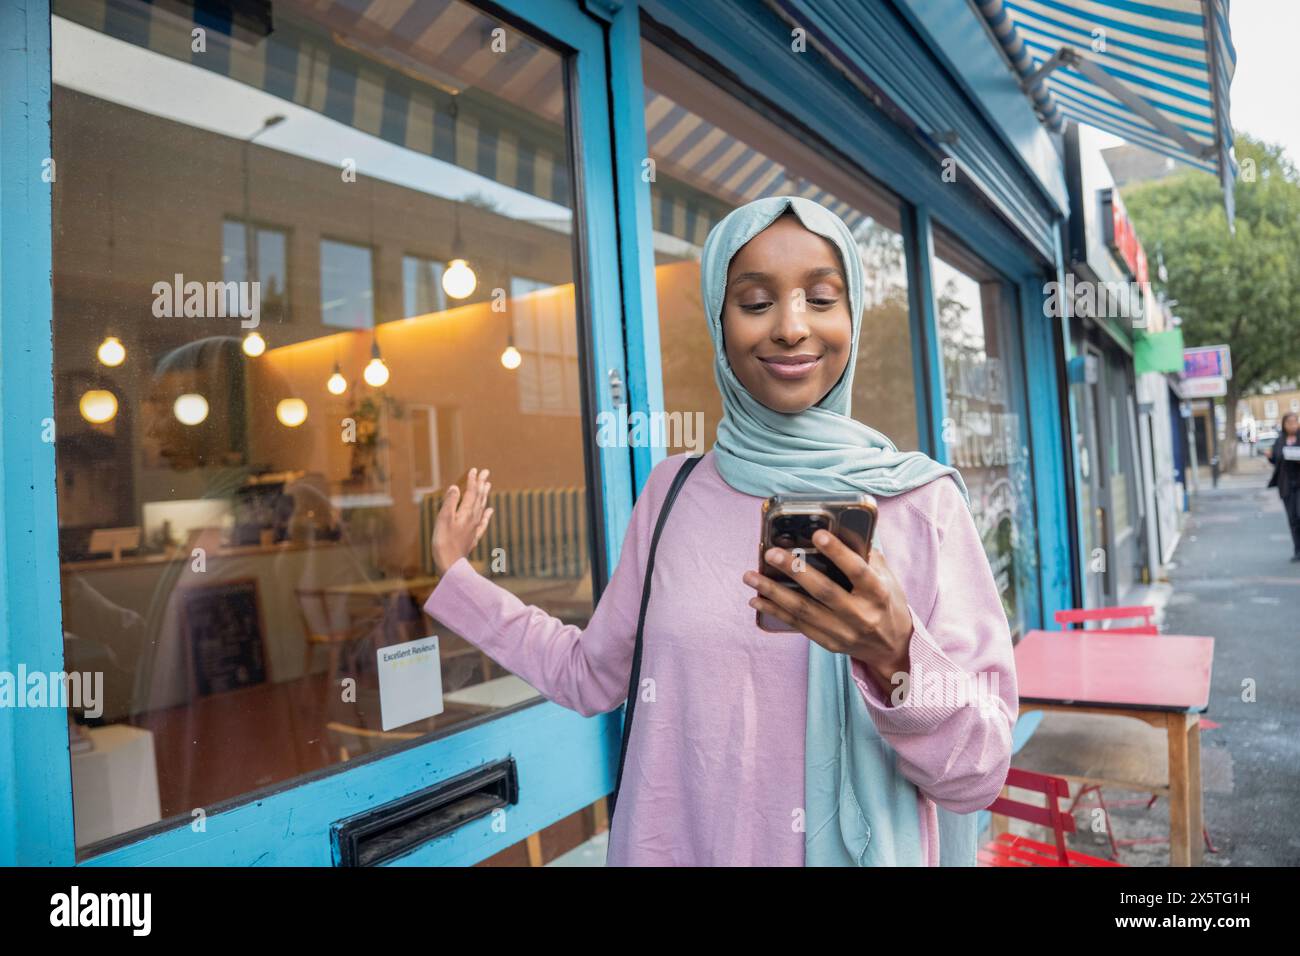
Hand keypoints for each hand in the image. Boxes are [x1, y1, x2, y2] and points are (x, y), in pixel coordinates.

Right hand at [432, 467, 493, 575]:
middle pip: (479, 498)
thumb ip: (450, 502)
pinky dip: (487, 514)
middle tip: (486, 472)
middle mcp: (473, 519)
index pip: (471, 493)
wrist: (450, 564)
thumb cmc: (444, 541)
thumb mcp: (443, 519)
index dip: (473, 481)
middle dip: (482, 485)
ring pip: (482, 508)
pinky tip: (490, 511)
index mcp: (466, 513)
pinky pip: (483, 522)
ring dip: (485, 496)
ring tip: (488, 485)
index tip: (474, 470)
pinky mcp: (472, 537)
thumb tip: (456, 487)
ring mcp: (474, 528)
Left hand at [742, 530, 913, 694]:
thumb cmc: (887, 603)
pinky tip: (756, 599)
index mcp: (878, 594)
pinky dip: (774, 611)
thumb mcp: (887, 579)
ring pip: (803, 610)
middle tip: (772, 554)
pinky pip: (797, 625)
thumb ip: (867, 557)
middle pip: (824, 591)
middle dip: (795, 571)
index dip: (838, 553)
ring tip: (751, 576)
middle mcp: (861, 615)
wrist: (892, 647)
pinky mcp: (828, 642)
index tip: (817, 535)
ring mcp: (843, 632)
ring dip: (773, 592)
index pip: (857, 571)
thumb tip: (841, 530)